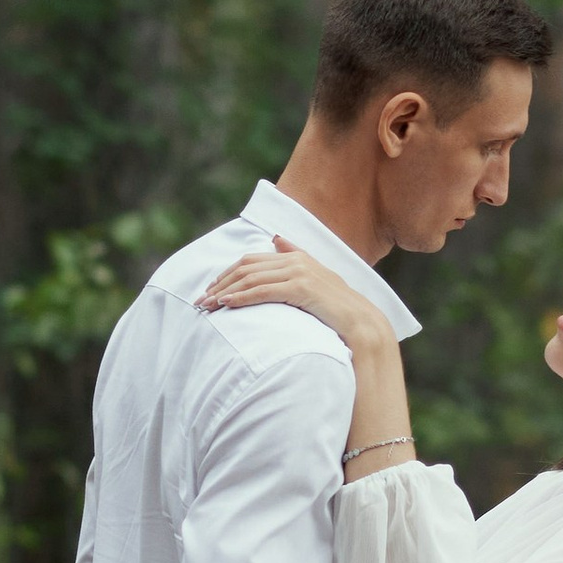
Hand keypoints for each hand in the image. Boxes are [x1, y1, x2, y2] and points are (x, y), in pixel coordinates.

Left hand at [200, 236, 392, 354]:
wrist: (362, 323)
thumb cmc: (337, 308)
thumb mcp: (315, 279)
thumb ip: (296, 257)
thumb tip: (277, 239)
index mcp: (296, 256)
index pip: (251, 260)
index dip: (227, 274)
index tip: (211, 289)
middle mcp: (296, 259)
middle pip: (246, 267)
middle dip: (220, 284)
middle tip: (201, 300)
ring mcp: (299, 272)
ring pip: (251, 279)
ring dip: (225, 293)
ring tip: (207, 306)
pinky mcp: (301, 288)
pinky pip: (263, 291)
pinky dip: (242, 297)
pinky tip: (226, 305)